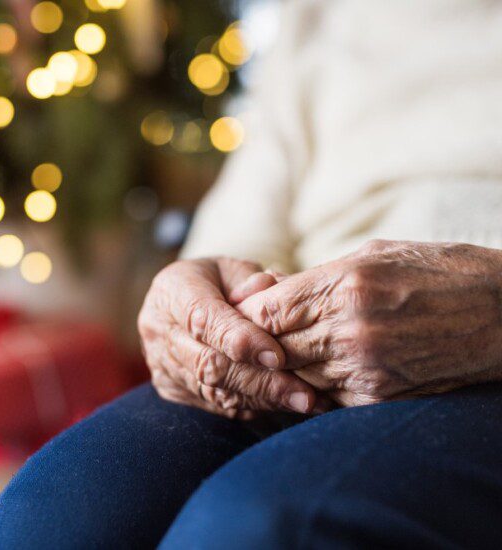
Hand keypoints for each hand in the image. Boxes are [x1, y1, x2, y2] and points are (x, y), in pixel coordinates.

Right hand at [138, 257, 316, 417]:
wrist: (184, 300)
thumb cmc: (218, 280)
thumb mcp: (235, 268)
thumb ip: (253, 281)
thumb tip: (271, 290)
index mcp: (171, 291)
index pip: (202, 319)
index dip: (239, 339)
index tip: (278, 356)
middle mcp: (158, 330)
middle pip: (208, 364)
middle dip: (260, 381)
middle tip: (304, 394)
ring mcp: (161, 363)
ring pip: (213, 392)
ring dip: (262, 400)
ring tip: (305, 403)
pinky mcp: (171, 388)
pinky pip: (214, 405)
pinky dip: (253, 406)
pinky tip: (284, 405)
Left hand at [234, 240, 501, 405]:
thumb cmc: (438, 272)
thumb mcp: (374, 255)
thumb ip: (316, 277)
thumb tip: (266, 292)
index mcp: (344, 284)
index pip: (266, 309)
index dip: (246, 313)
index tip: (241, 314)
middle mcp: (349, 328)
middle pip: (273, 346)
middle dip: (259, 344)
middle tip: (250, 341)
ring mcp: (365, 366)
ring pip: (295, 376)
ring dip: (285, 368)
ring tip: (281, 358)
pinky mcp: (380, 396)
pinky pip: (326, 398)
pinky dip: (316, 387)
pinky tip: (320, 374)